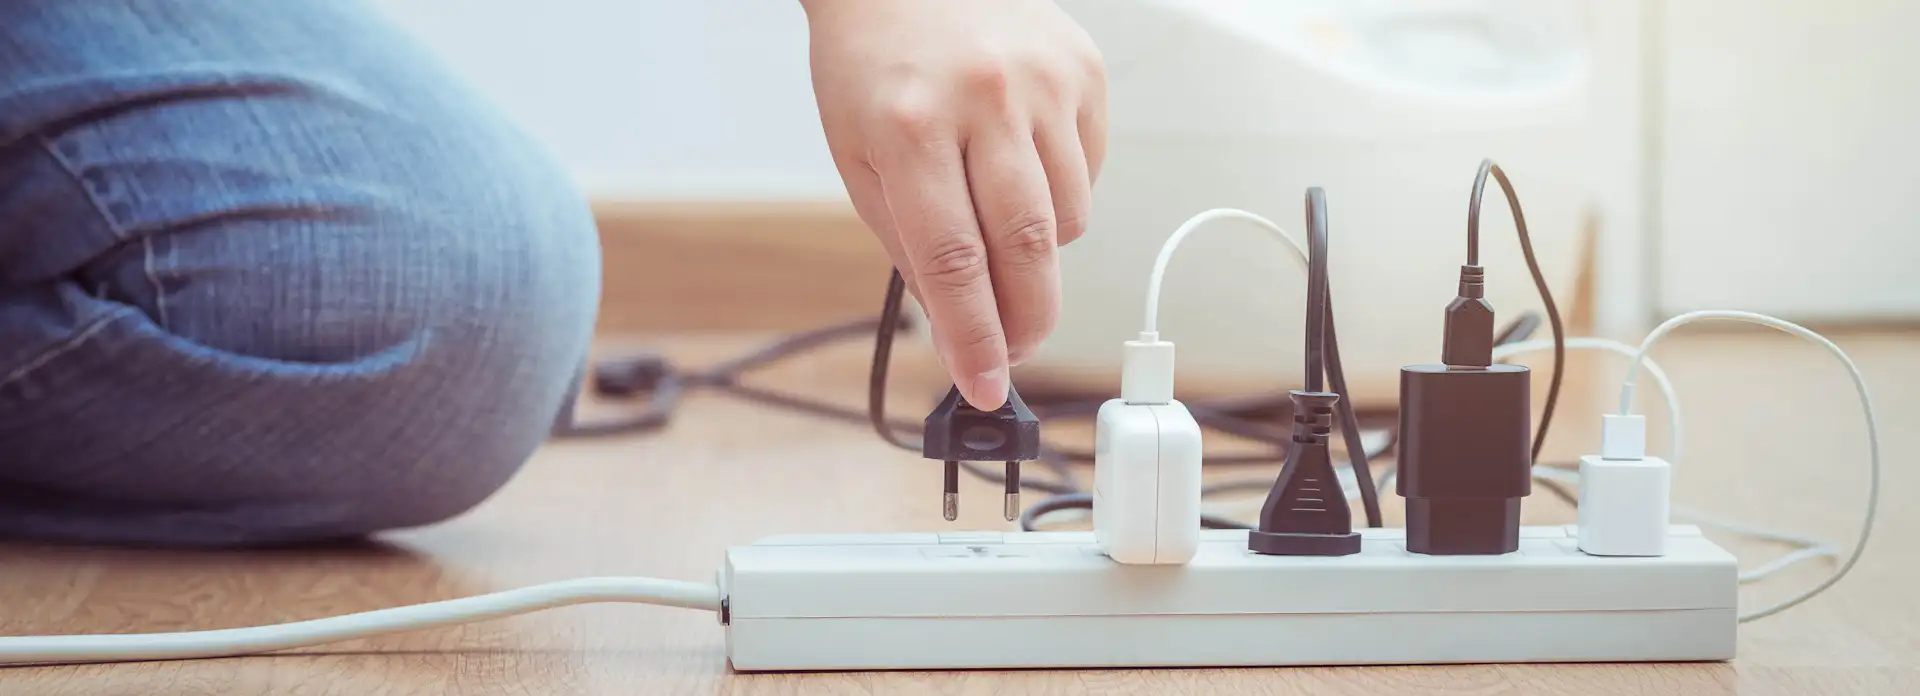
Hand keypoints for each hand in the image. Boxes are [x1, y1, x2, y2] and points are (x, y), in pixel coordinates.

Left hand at [801, 0, 1106, 410]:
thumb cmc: (873, 67)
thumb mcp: (859, 158)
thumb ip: (909, 245)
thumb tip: (961, 328)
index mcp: (910, 127)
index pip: (953, 262)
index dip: (975, 337)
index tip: (986, 386)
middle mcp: (985, 100)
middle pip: (1027, 248)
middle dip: (1027, 319)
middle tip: (1018, 348)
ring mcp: (1044, 81)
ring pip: (1068, 216)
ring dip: (1038, 248)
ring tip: (999, 220)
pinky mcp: (1083, 70)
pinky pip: (1090, 169)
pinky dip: (1060, 189)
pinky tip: (1022, 161)